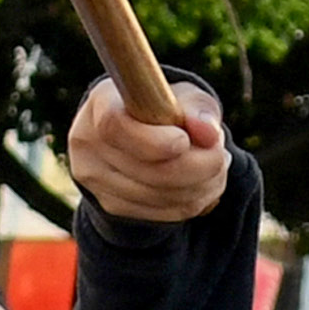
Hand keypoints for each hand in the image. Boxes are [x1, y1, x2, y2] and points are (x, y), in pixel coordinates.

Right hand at [65, 73, 231, 228]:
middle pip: (144, 169)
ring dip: (201, 185)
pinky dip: (193, 201)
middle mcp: (87, 142)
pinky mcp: (111, 205)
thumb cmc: (165, 107)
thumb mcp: (185, 97)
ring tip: (216, 166)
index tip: (184, 141)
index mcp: (101, 102)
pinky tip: (203, 184)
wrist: (142, 135)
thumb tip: (209, 132)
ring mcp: (95, 178)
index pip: (115, 127)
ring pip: (158, 195)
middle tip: (221, 155)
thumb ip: (199, 109)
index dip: (153, 141)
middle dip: (197, 166)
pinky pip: (162, 212)